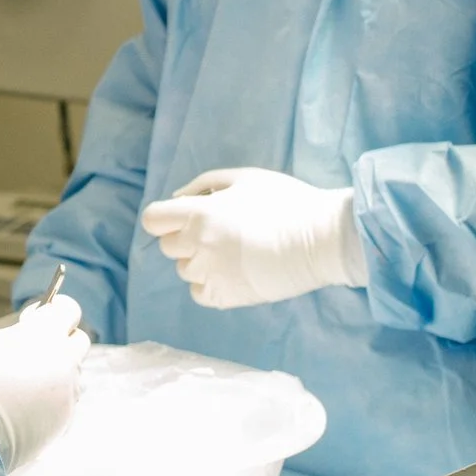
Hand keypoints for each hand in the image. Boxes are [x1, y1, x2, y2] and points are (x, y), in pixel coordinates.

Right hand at [0, 297, 90, 470]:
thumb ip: (8, 334)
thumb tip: (18, 339)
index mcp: (45, 334)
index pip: (68, 309)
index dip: (54, 308)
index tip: (37, 315)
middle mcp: (65, 362)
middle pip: (78, 341)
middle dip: (60, 339)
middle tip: (32, 347)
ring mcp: (67, 396)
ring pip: (73, 376)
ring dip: (57, 373)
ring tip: (25, 382)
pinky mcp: (62, 424)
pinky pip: (64, 404)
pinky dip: (49, 402)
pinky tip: (22, 407)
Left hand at [140, 167, 366, 308]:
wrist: (323, 240)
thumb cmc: (287, 202)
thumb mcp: (245, 178)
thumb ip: (204, 184)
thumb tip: (177, 198)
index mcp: (199, 214)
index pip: (152, 220)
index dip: (165, 217)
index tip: (183, 217)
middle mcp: (198, 246)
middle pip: (168, 246)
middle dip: (185, 237)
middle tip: (219, 232)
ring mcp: (211, 275)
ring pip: (185, 270)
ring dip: (200, 261)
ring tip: (234, 253)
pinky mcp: (226, 297)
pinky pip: (199, 293)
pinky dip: (210, 284)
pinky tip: (234, 272)